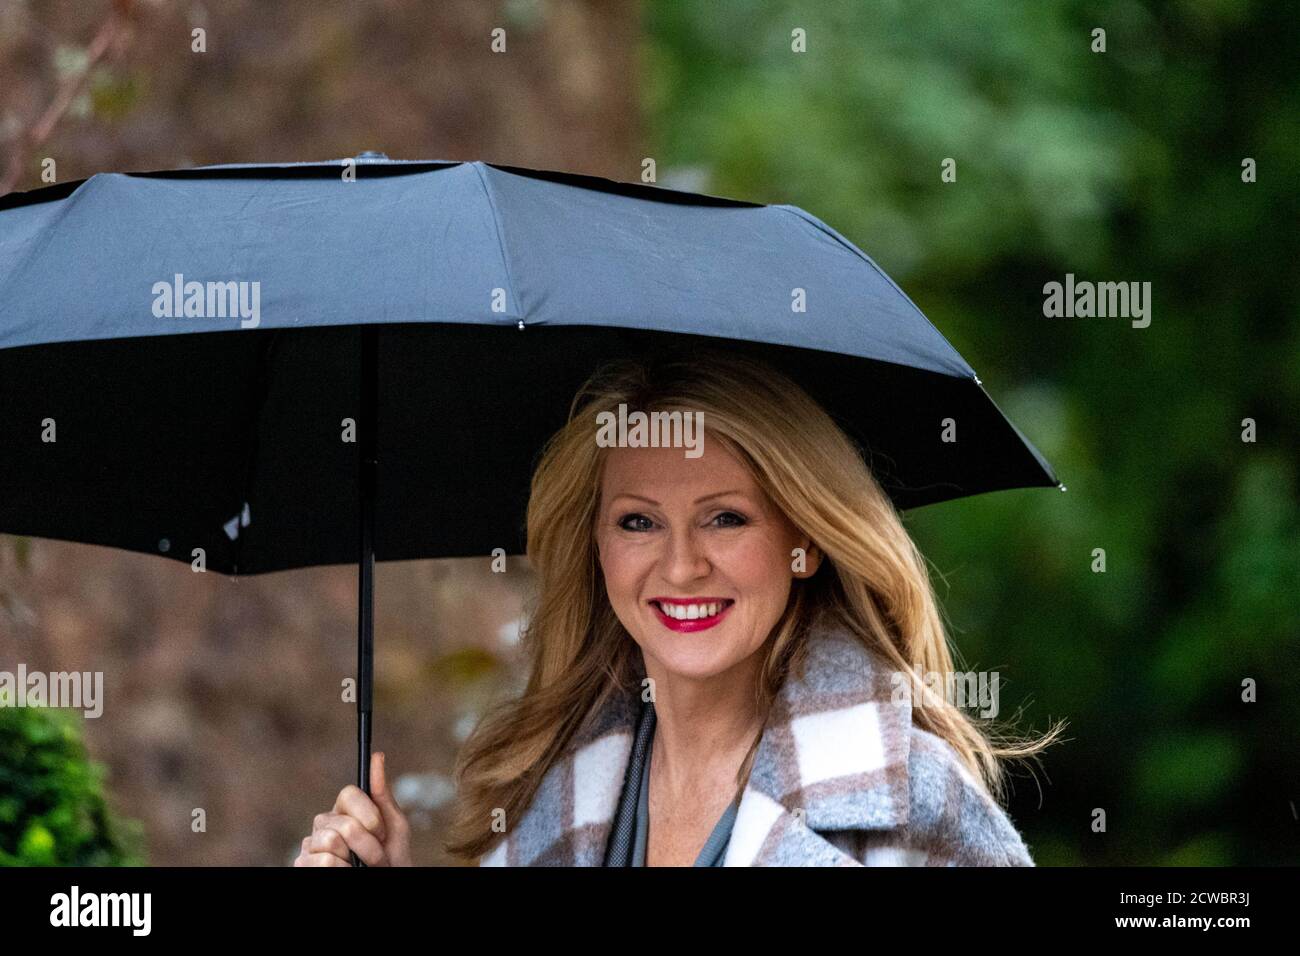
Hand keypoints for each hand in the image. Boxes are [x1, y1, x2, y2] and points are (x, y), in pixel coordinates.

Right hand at [293, 751, 411, 865]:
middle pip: (345, 824)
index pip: (348, 793)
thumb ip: (382, 793)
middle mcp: (324, 823)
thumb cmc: (391, 857)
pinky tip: (344, 871)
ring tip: (360, 866)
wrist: (386, 879)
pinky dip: (342, 870)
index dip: (369, 815)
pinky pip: (323, 862)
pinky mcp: (302, 864)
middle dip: (369, 845)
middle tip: (377, 858)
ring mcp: (311, 844)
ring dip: (356, 860)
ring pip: (332, 842)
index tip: (382, 833)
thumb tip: (378, 755)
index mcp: (345, 809)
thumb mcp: (395, 826)